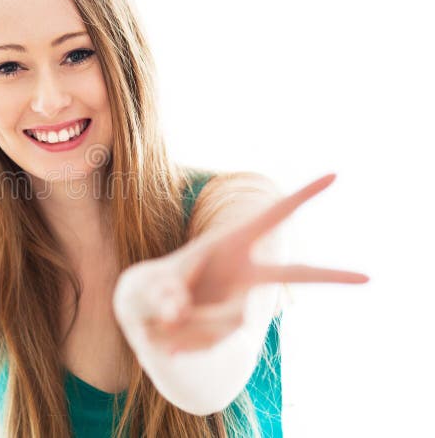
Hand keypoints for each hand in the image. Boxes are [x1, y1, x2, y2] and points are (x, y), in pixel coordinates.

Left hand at [113, 173, 368, 354]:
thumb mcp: (150, 284)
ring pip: (227, 318)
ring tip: (163, 317)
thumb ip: (164, 293)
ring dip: (186, 322)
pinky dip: (184, 342)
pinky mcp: (233, 329)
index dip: (302, 196)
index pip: (272, 216)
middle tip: (368, 278)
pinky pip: (212, 340)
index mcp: (231, 241)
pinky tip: (168, 341)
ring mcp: (243, 302)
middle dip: (331, 278)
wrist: (149, 317)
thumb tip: (177, 312)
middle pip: (292, 275)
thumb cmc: (153, 287)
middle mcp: (245, 271)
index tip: (334, 175)